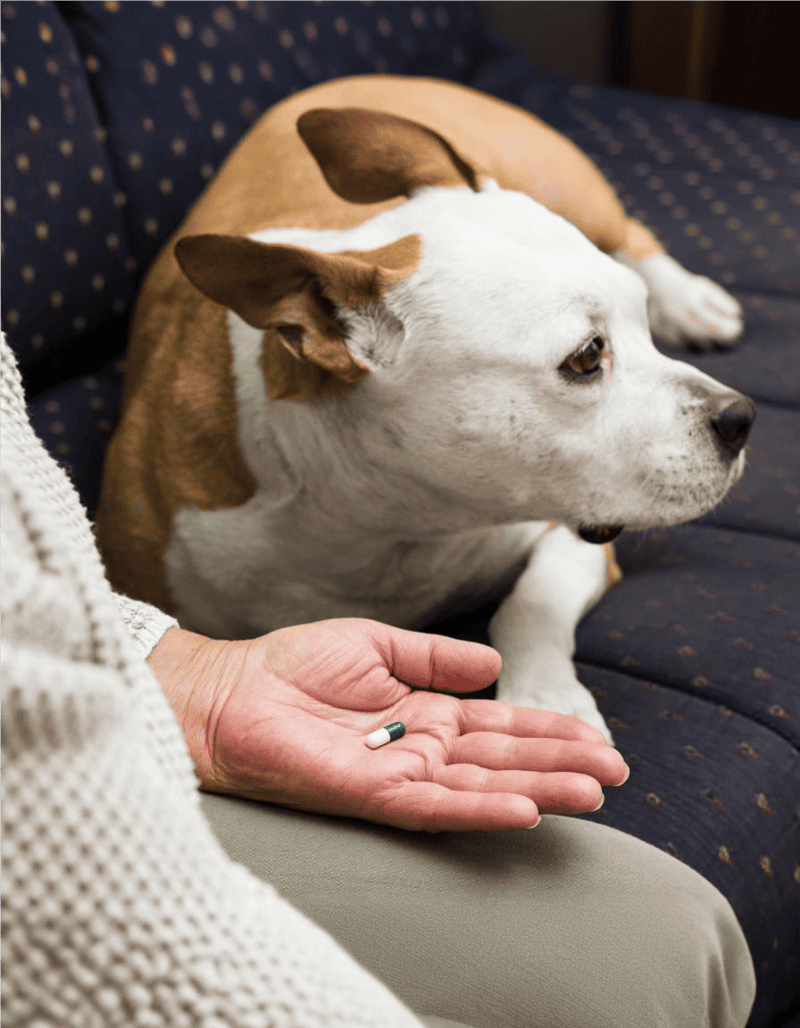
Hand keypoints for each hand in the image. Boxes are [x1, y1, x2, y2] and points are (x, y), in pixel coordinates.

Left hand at [148, 618, 628, 831]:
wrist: (230, 689)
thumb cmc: (293, 666)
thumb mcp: (377, 644)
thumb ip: (435, 657)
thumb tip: (494, 665)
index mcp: (425, 713)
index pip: (500, 725)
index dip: (548, 732)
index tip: (597, 740)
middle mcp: (420, 749)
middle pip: (502, 759)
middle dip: (559, 765)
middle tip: (615, 774)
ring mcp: (398, 774)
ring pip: (480, 787)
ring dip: (536, 790)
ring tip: (591, 793)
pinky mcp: (369, 793)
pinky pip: (432, 804)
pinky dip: (479, 808)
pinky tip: (522, 809)